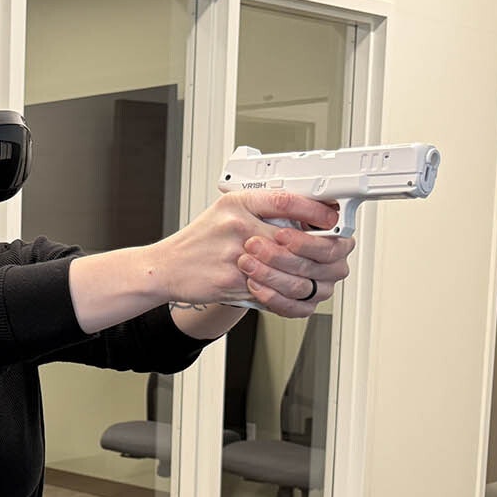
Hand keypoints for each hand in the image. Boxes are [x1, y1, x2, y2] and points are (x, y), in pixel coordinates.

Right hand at [150, 190, 343, 312]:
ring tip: (308, 275)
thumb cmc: (198, 242)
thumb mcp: (226, 212)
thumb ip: (262, 210)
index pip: (287, 200)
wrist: (166, 267)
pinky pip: (271, 291)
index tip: (330, 217)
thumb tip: (305, 218)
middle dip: (317, 250)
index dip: (316, 210)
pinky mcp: (232, 282)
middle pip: (295, 239)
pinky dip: (283, 296)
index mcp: (238, 203)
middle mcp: (237, 226)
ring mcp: (234, 255)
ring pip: (287, 269)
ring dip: (302, 276)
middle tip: (326, 252)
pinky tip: (288, 292)